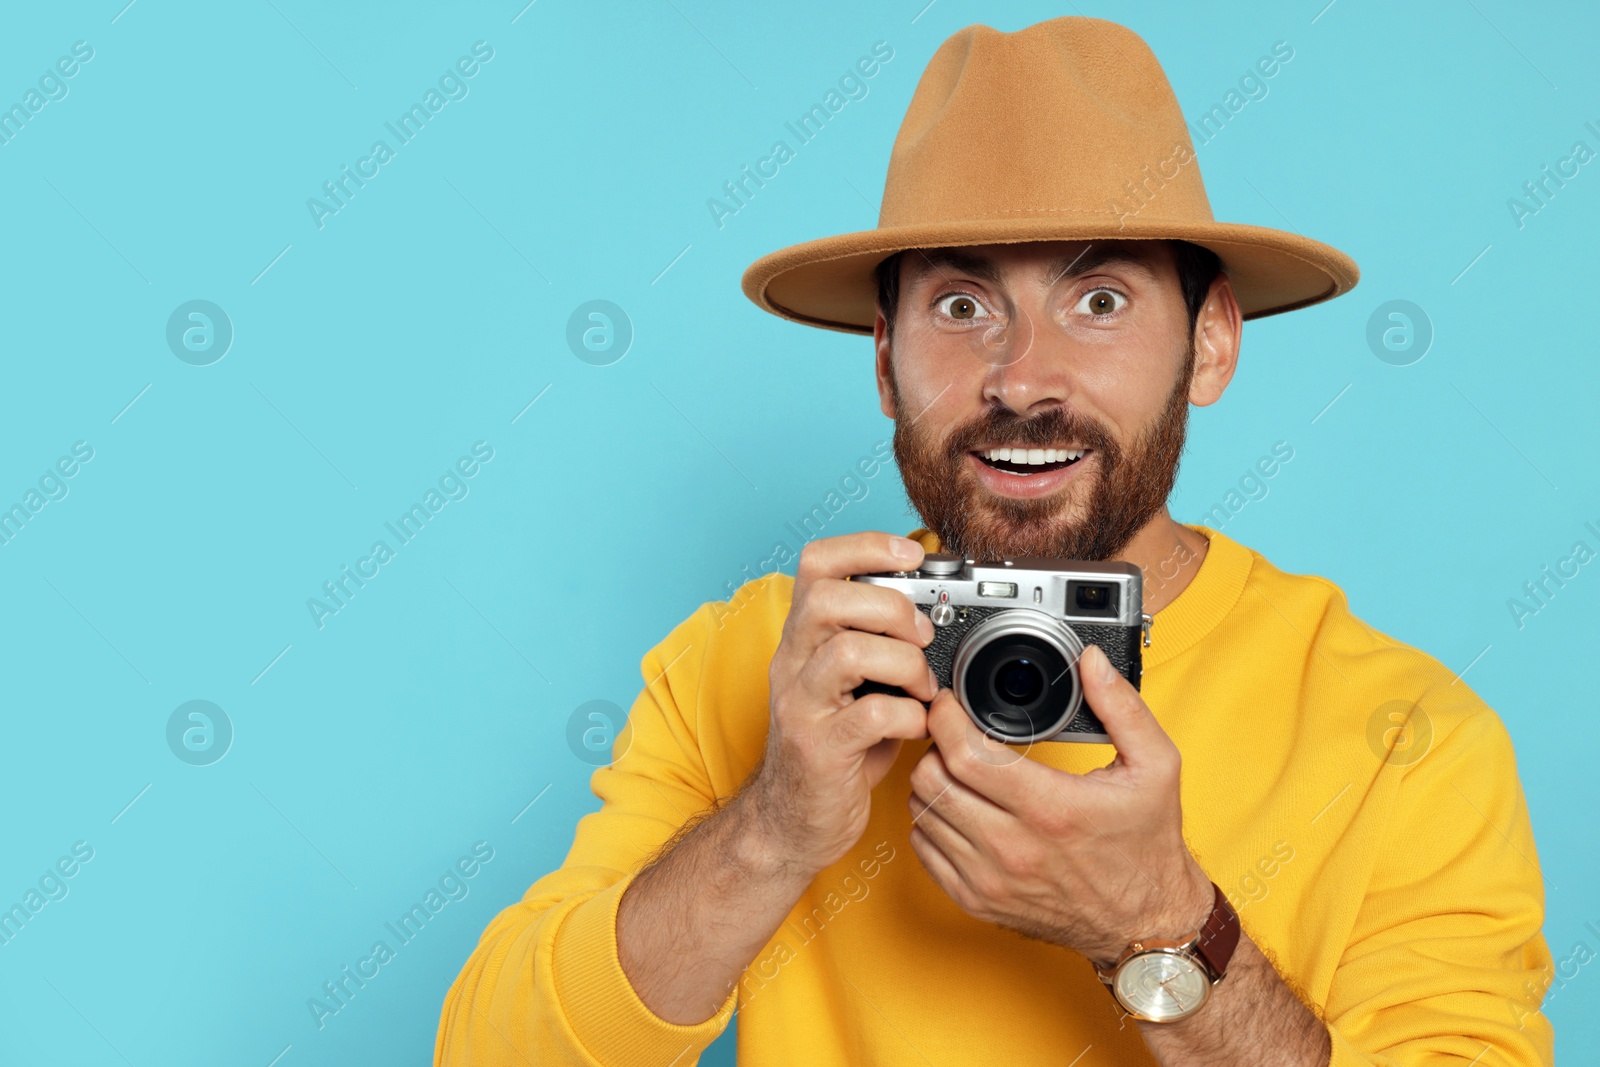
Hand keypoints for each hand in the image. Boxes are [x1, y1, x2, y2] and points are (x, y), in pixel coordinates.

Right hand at [746, 532, 939, 877]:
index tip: (912, 556)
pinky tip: (916, 727)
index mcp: (803, 639)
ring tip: (922, 687)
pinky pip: (872, 714)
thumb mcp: (852, 686)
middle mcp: (792, 664)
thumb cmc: (833, 750)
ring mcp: (801, 705)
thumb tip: (937, 613)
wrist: (791, 823)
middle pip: (827, 597)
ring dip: (905, 663)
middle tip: (922, 637)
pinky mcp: (818, 749)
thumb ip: (879, 647)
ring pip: (848, 651)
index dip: (866, 546)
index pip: (816, 563)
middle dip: (891, 607)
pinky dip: (910, 716)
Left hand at [906, 643, 1212, 965]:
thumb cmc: (1148, 846)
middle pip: (931, 780)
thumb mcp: (1156, 767)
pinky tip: (958, 807)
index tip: (951, 704)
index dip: (946, 718)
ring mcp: (989, 879)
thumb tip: (1090, 662)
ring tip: (957, 769)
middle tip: (953, 733)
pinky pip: (924, 850)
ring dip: (931, 781)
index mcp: (1051, 809)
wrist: (1145, 925)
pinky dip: (931, 821)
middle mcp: (1013, 848)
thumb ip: (1121, 707)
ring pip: (921, 812)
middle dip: (934, 744)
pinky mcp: (976, 901)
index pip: (964, 754)